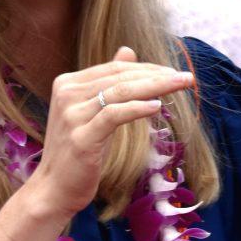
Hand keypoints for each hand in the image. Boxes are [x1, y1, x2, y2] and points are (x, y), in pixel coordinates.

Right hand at [23, 47, 194, 222]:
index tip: (173, 72)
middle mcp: (66, 94)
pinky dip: (137, 108)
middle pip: (119, 77)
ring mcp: (72, 115)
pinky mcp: (81, 138)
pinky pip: (114, 115)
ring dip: (155, 87)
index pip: (114, 69)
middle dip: (156, 75)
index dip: (146, 68)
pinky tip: (157, 106)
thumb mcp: (93, 112)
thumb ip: (108, 82)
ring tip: (180, 85)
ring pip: (120, 92)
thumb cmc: (78, 151)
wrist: (54, 189)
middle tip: (186, 77)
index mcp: (67, 84)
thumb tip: (127, 50)